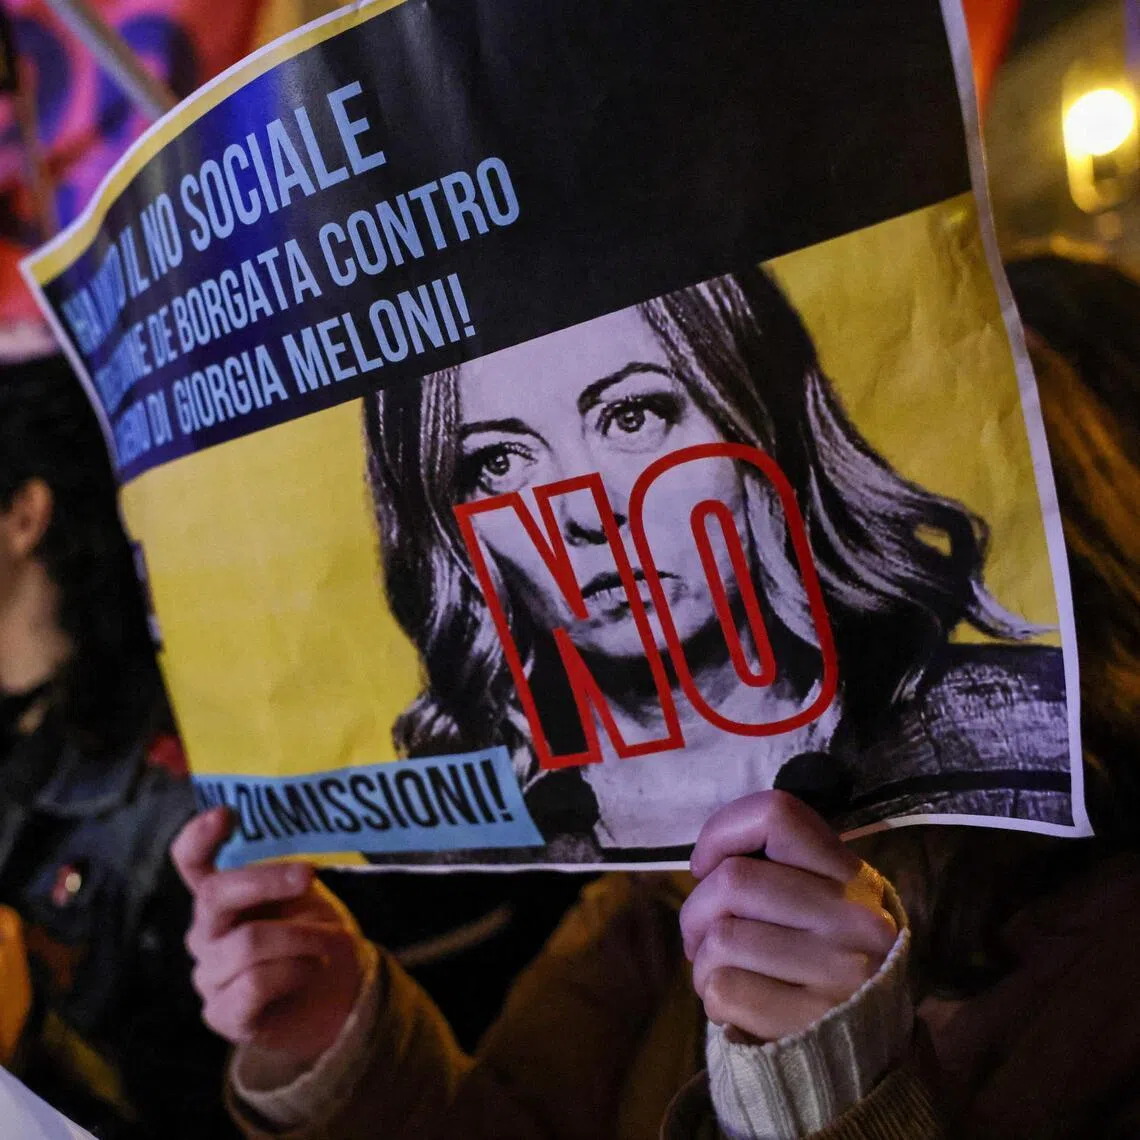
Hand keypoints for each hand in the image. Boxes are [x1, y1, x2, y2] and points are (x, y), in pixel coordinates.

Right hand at [172, 807, 368, 1064]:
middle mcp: (204, 933)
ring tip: (327, 942)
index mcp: (220, 897)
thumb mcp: (306, 898)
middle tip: (309, 874)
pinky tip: (310, 970)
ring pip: (248, 943)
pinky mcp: (221, 1014)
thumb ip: (287, 877)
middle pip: (216, 896)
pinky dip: (296, 970)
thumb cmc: (316, 937)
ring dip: (302, 937)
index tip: (225, 813)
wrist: (339, 997)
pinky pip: (256, 983)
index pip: (190, 863)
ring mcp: (207, 975)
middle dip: (266, 880)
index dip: (198, 838)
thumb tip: (295, 862)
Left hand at [680, 790, 897, 1043]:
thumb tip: (709, 859)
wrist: (867, 1064)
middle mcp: (855, 920)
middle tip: (700, 934)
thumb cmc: (826, 968)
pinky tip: (734, 1005)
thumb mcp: (828, 908)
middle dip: (696, 909)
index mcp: (855, 879)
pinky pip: (724, 987)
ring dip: (703, 958)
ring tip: (720, 972)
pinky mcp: (810, 1024)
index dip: (722, 831)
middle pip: (733, 880)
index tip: (706, 864)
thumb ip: (782, 872)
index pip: (777, 815)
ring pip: (722, 937)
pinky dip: (712, 995)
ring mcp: (839, 974)